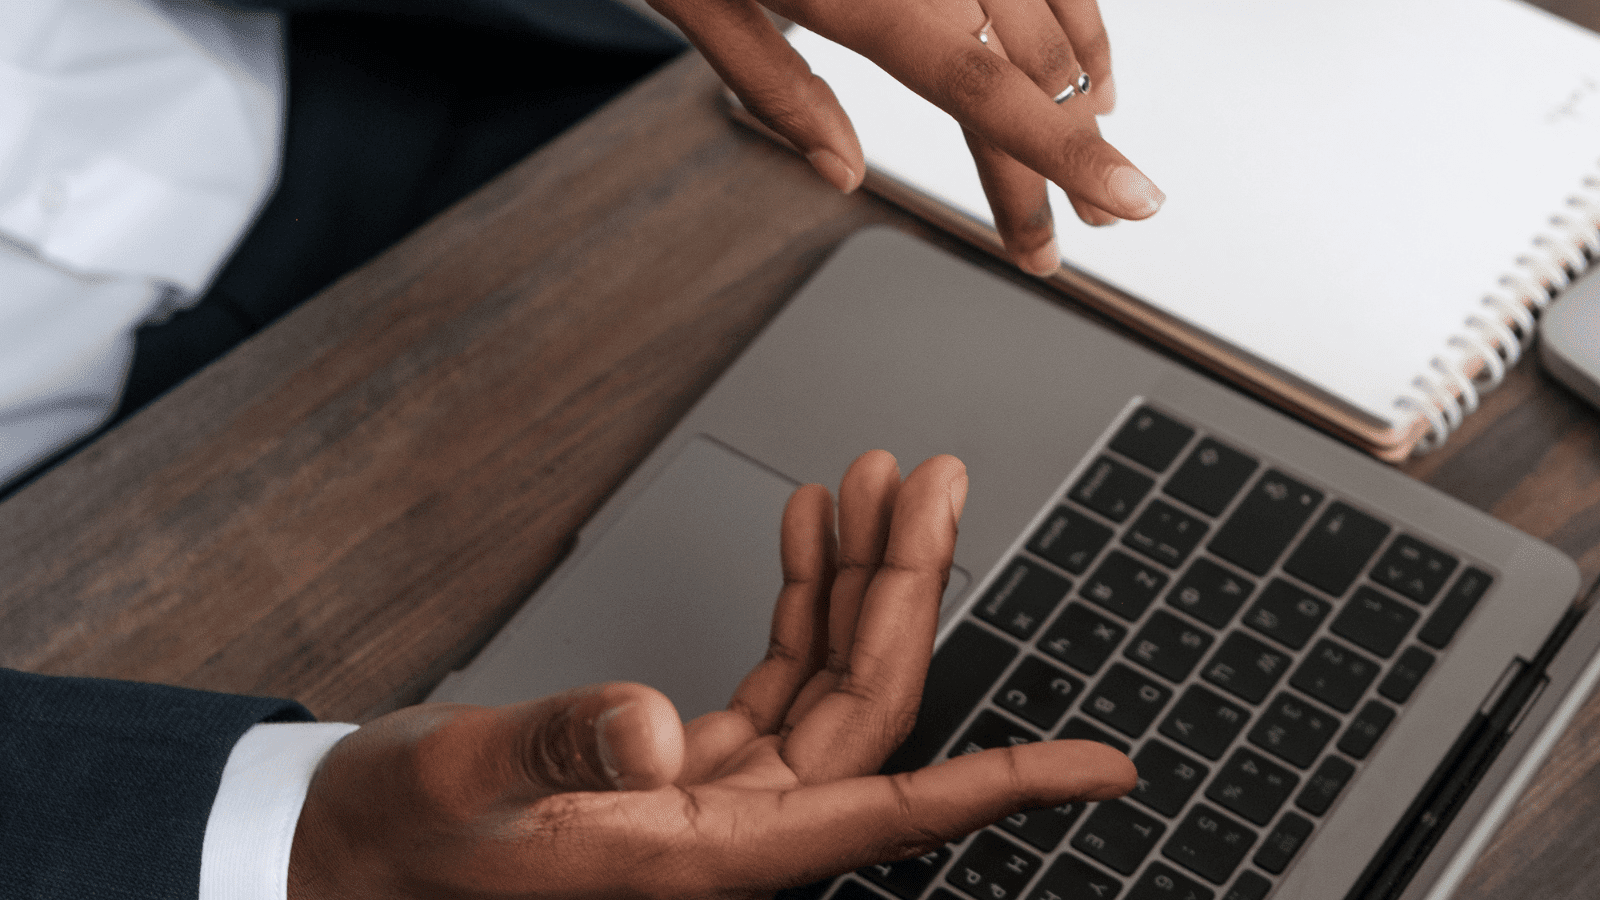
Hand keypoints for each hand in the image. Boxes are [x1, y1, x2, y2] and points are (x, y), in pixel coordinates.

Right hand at [288, 451, 1135, 898]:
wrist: (346, 854)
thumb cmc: (398, 841)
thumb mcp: (463, 788)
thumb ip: (559, 753)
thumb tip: (653, 727)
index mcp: (707, 856)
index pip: (890, 806)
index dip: (1007, 785)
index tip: (1106, 764)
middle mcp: (735, 831)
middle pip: (868, 701)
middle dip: (909, 584)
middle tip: (935, 476)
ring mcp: (717, 795)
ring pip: (831, 679)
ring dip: (858, 576)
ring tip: (881, 477)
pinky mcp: (688, 763)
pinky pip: (777, 674)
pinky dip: (801, 596)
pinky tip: (811, 529)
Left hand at [647, 0, 1163, 276]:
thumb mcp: (699, 1)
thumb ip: (777, 89)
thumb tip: (840, 173)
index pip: (985, 93)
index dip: (1067, 156)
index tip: (1133, 200)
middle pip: (1029, 70)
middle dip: (1073, 150)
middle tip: (1100, 218)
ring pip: (1055, 13)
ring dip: (1083, 87)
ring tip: (1096, 147)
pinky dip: (1074, 16)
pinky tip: (1079, 60)